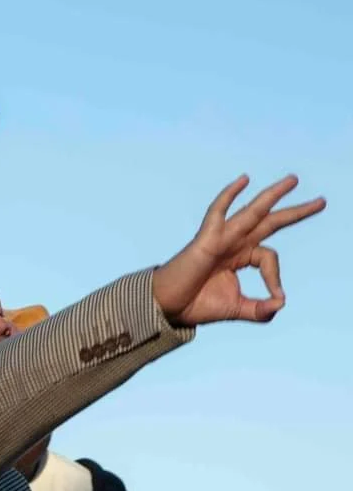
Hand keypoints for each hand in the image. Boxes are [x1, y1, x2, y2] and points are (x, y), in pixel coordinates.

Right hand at [152, 175, 324, 325]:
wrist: (169, 307)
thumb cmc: (197, 304)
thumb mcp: (237, 310)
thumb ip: (260, 310)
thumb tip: (282, 302)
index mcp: (240, 257)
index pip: (269, 257)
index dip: (276, 277)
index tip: (276, 296)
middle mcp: (234, 243)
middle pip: (270, 222)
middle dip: (296, 212)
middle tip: (322, 202)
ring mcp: (220, 239)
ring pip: (252, 212)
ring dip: (273, 195)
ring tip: (293, 180)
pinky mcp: (205, 239)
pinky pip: (218, 212)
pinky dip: (229, 195)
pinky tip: (244, 180)